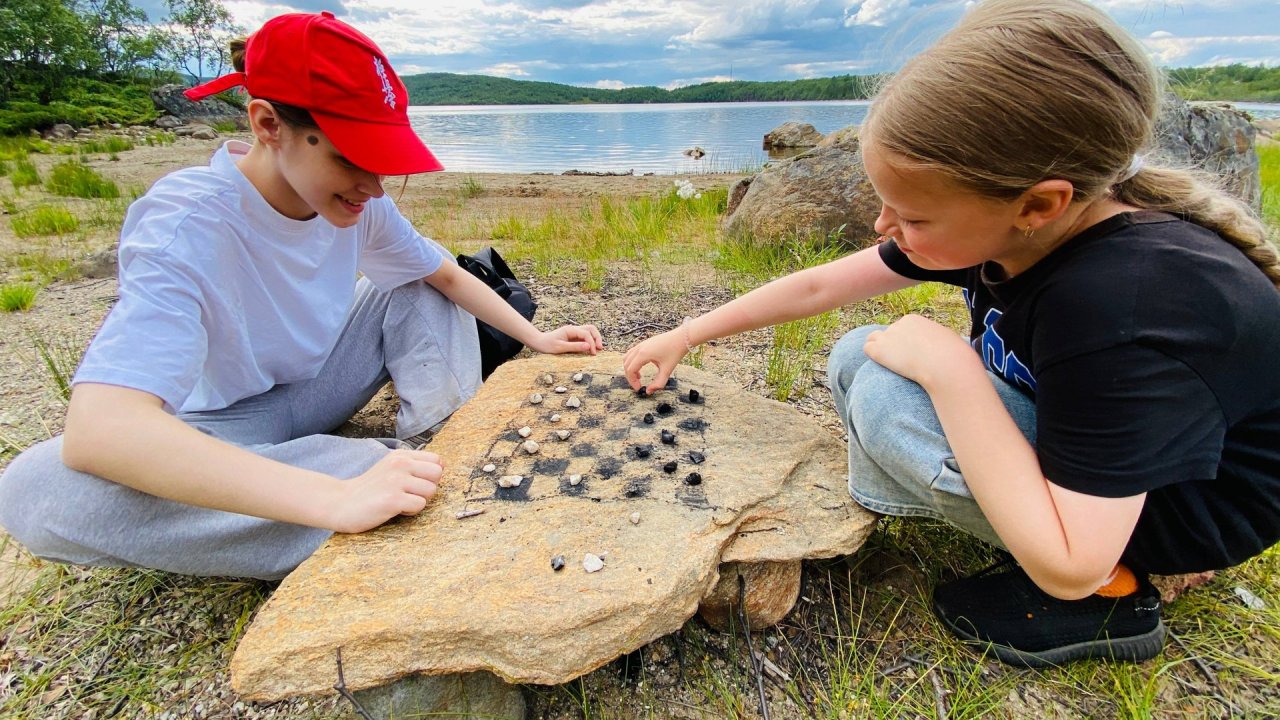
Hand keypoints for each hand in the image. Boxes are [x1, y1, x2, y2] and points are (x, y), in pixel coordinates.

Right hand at [326, 449, 444, 532]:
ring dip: (418, 501)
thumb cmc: (369, 489)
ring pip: (431, 491)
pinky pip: (420, 505)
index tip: (414, 483)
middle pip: (437, 474)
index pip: (436, 460)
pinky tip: (394, 509)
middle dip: (428, 488)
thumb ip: (414, 465)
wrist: (340, 503)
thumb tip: (442, 465)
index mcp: (400, 455)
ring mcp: (396, 481)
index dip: (430, 476)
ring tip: (400, 501)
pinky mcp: (393, 499)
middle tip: (409, 494)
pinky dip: (410, 511)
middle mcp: (399, 464)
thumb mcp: (390, 468)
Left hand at [527, 323, 603, 354]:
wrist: (539, 342)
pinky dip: (591, 341)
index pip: (586, 334)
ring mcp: (574, 332)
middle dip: (597, 337)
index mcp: (570, 330)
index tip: (593, 353)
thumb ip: (574, 347)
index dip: (591, 343)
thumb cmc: (547, 345)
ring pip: (590, 331)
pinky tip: (592, 349)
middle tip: (600, 349)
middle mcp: (574, 329)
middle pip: (591, 328)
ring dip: (595, 338)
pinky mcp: (574, 337)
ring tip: (598, 349)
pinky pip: (585, 336)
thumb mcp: (560, 348)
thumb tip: (588, 346)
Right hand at [622, 329, 686, 393]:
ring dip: (630, 368)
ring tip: (639, 377)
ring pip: (627, 358)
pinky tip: (642, 367)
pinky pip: (632, 353)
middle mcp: (639, 348)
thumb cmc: (675, 352)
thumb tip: (649, 391)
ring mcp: (641, 344)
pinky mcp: (644, 343)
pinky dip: (632, 362)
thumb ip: (658, 382)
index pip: (630, 370)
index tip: (639, 388)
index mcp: (643, 354)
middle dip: (630, 376)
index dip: (632, 381)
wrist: (682, 337)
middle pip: (626, 364)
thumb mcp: (667, 370)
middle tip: (638, 385)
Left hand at [862, 314, 978, 387]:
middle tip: (903, 361)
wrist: (946, 365)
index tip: (913, 354)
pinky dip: (872, 356)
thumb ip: (937, 337)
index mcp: (914, 320)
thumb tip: (938, 341)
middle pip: (889, 333)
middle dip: (893, 346)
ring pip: (874, 338)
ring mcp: (888, 336)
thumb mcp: (948, 339)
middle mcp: (898, 324)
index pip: (902, 327)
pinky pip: (867, 348)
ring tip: (889, 363)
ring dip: (879, 348)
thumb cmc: (954, 355)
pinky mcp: (880, 350)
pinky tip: (883, 365)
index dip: (905, 341)